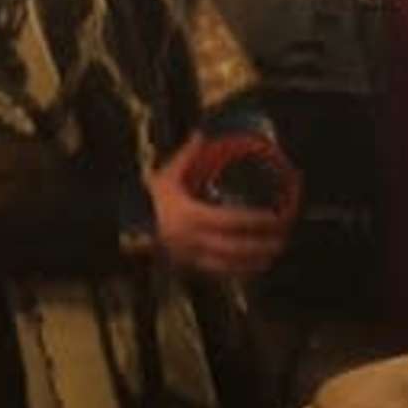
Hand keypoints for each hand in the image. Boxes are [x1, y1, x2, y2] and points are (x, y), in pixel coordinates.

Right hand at [147, 145, 288, 279]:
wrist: (125, 226)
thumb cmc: (148, 200)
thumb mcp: (167, 175)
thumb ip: (186, 155)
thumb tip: (200, 133)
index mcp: (191, 216)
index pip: (230, 220)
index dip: (254, 221)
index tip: (274, 217)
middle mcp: (192, 240)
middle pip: (234, 247)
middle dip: (260, 245)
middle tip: (282, 239)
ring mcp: (190, 256)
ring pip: (228, 264)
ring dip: (252, 262)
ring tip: (272, 256)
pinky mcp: (187, 266)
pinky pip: (216, 274)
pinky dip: (236, 274)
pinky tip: (251, 270)